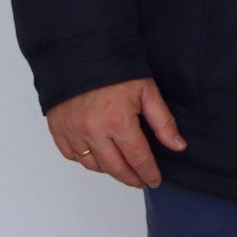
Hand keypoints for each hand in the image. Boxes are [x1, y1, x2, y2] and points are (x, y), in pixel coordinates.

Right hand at [46, 77, 186, 189]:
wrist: (81, 54)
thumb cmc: (116, 70)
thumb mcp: (147, 92)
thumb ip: (163, 122)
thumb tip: (178, 146)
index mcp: (118, 122)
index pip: (138, 158)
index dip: (148, 172)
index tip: (155, 180)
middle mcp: (93, 132)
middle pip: (115, 168)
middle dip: (131, 178)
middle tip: (141, 181)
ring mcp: (72, 132)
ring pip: (92, 165)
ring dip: (109, 171)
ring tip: (123, 170)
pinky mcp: (58, 130)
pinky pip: (72, 156)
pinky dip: (86, 161)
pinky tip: (98, 159)